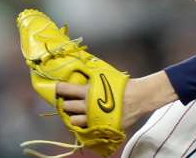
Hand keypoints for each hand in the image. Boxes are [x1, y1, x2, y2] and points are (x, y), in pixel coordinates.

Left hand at [57, 72, 177, 130]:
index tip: (57, 88)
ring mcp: (93, 119)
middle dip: (67, 103)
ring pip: (73, 121)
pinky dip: (83, 125)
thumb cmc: (122, 85)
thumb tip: (79, 66)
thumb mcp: (105, 74)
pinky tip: (86, 120)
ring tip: (77, 112)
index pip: (65, 90)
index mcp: (87, 91)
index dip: (59, 89)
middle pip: (66, 106)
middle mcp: (88, 106)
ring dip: (73, 116)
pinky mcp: (100, 127)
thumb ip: (91, 74)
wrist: (138, 98)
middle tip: (70, 100)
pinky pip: (85, 129)